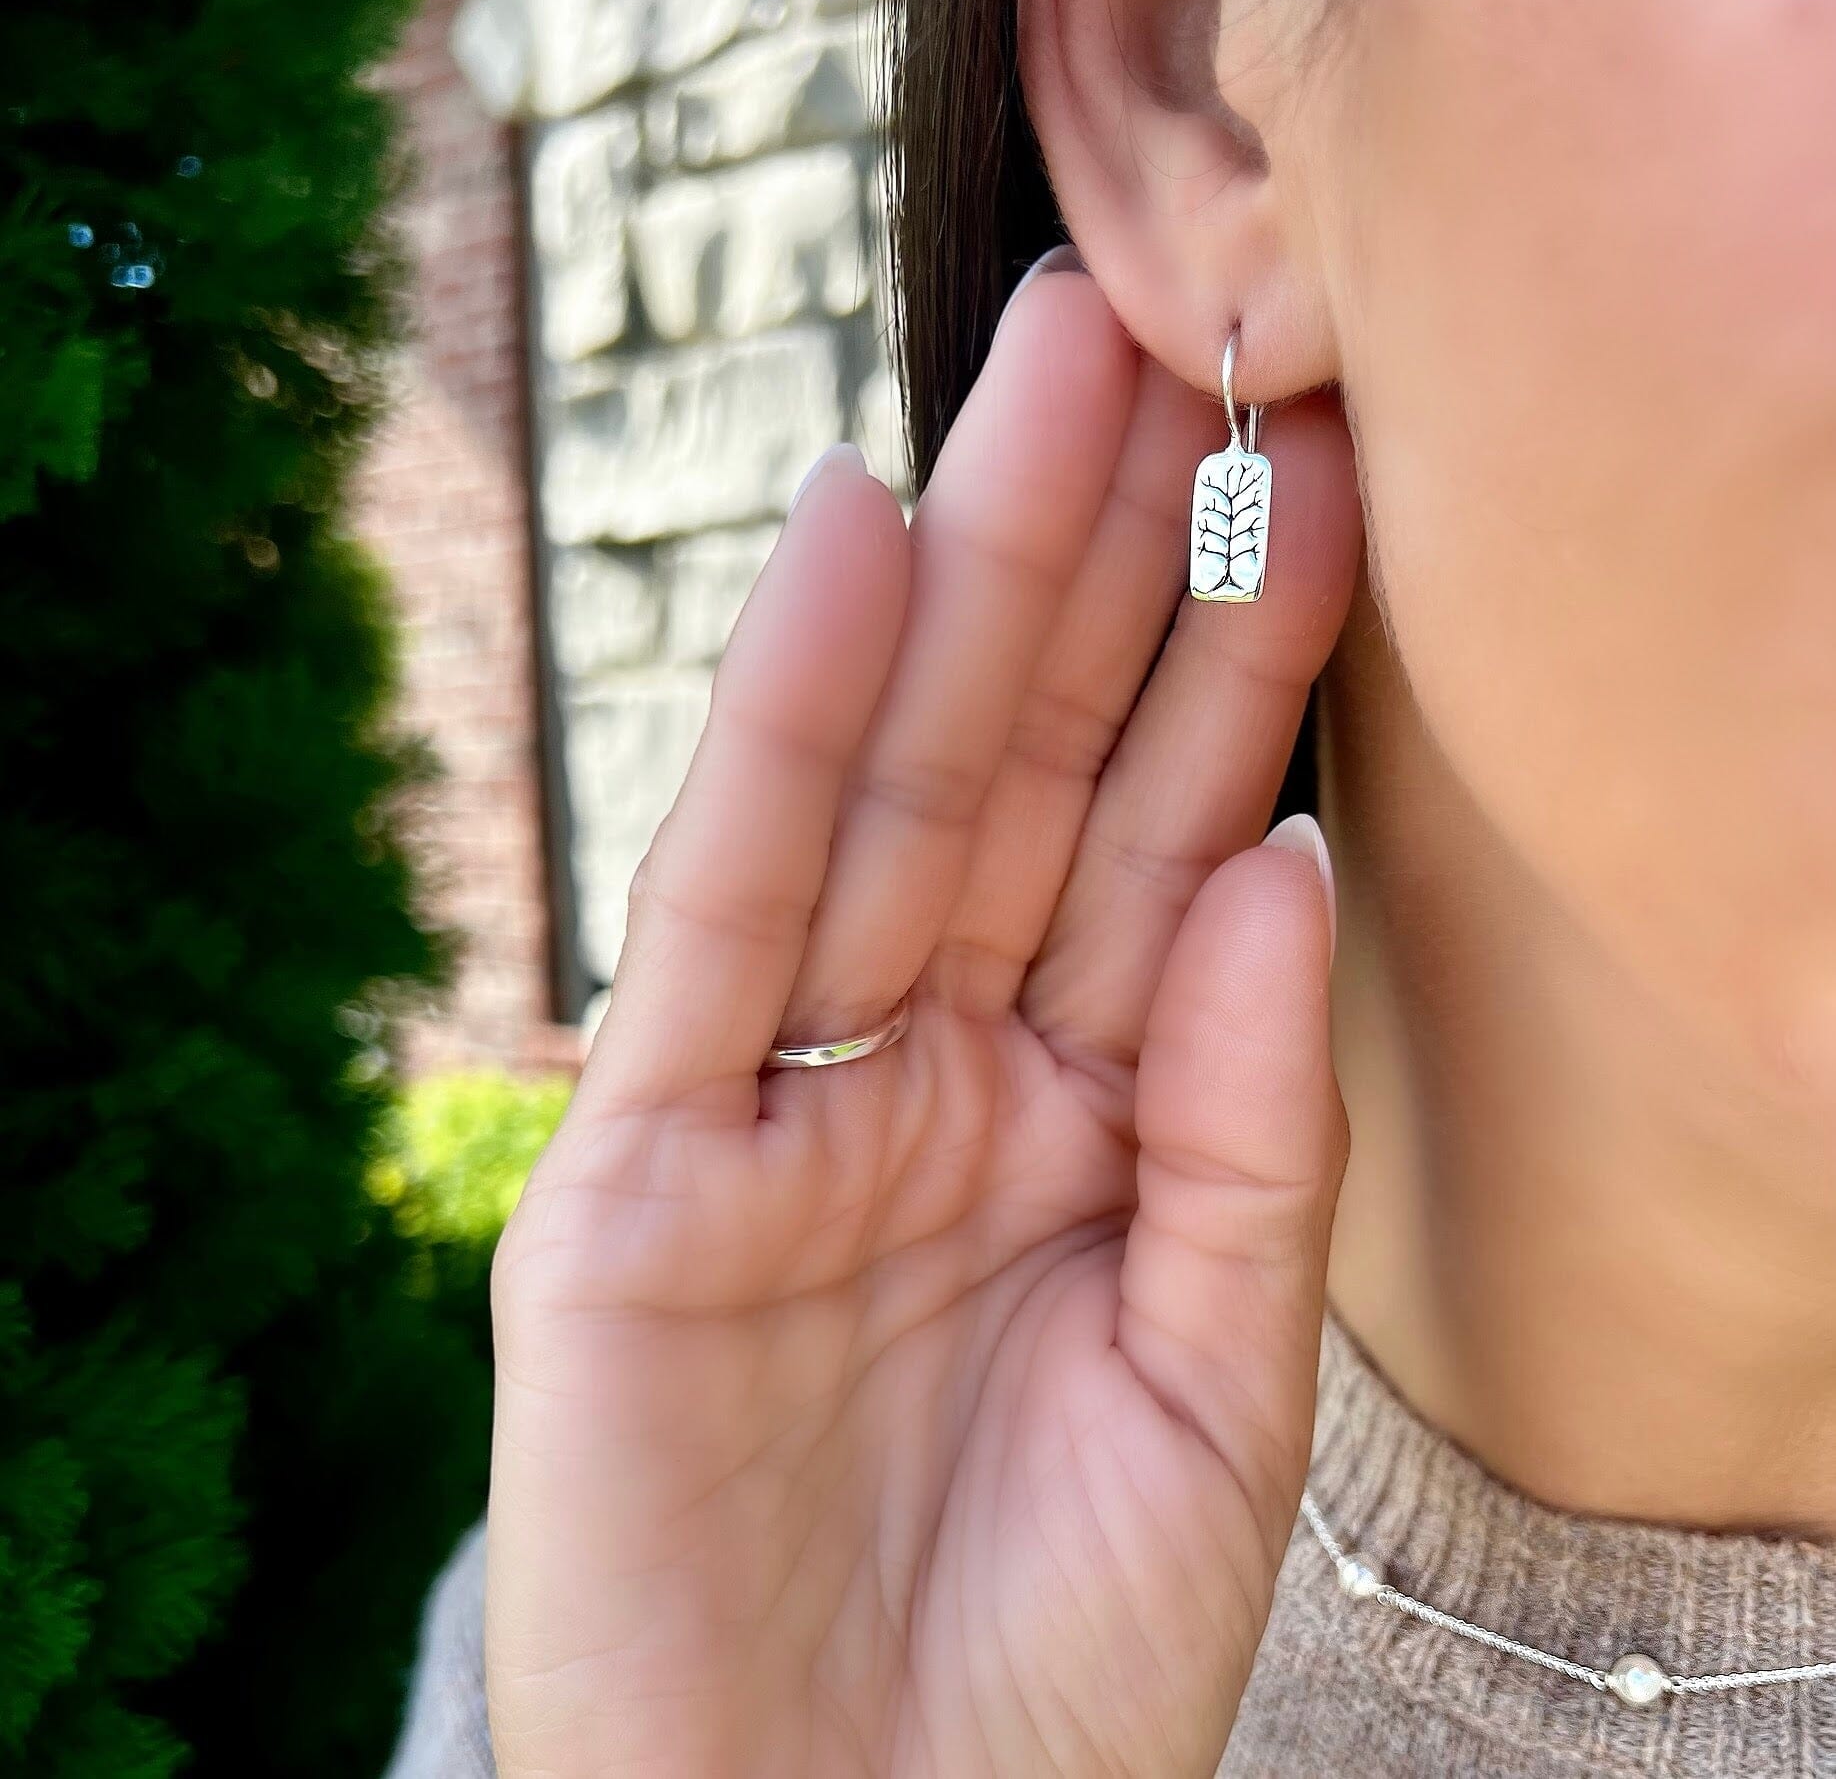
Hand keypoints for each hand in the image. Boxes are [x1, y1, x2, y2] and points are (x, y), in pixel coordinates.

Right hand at [487, 267, 1363, 1777]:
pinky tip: (842, 549)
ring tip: (1044, 375)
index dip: (1242, 661)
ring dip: (963, 587)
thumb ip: (1244, 1117)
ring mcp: (781, 1108)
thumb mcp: (1217, 1384)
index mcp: (1079, 1123)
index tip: (1321, 475)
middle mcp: (932, 1079)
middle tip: (1180, 335)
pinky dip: (772, 736)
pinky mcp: (636, 1169)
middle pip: (1029, 777)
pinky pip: (718, 919)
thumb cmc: (1053, 1666)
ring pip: (886, 803)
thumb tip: (1281, 859)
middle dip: (1105, 560)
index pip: (1167, 843)